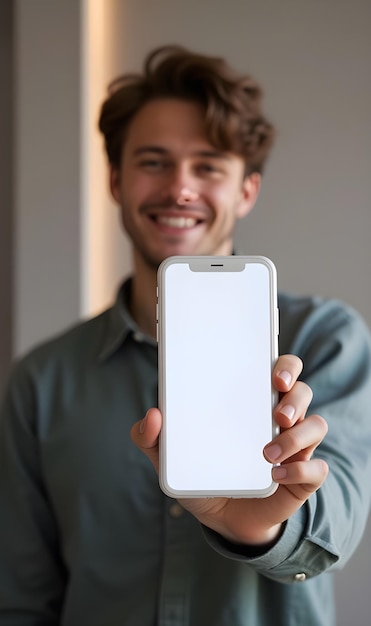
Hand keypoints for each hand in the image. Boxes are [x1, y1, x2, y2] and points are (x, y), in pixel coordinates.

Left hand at [131, 354, 327, 547]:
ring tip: (267, 452)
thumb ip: (151, 437)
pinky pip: (317, 468)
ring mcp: (295, 447)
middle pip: (303, 390)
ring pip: (316, 425)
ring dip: (297, 435)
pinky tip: (275, 475)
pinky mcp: (302, 477)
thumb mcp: (171, 458)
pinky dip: (300, 469)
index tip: (273, 375)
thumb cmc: (203, 476)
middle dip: (295, 395)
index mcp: (252, 402)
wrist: (223, 522)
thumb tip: (152, 415)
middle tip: (276, 412)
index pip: (279, 370)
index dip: (283, 366)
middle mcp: (279, 419)